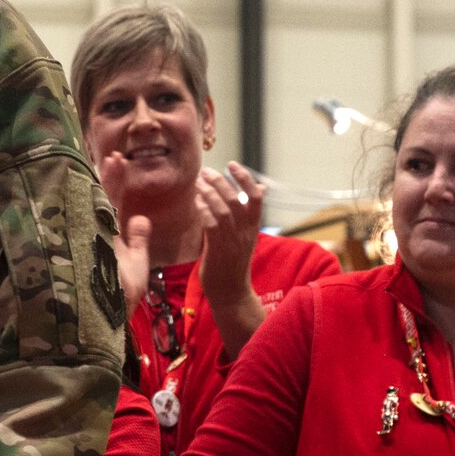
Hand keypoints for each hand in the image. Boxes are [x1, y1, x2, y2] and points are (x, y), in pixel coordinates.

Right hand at [98, 152, 152, 313]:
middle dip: (109, 176)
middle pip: (103, 198)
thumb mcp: (137, 263)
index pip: (114, 201)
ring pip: (95, 204)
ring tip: (112, 160)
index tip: (120, 160)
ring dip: (104, 183)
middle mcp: (99, 231)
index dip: (117, 181)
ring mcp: (91, 236)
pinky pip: (87, 219)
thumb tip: (142, 218)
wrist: (111, 315)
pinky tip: (94, 182)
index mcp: (111, 234)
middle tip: (115, 155)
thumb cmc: (123, 293)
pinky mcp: (86, 244)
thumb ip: (138, 241)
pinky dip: (90, 201)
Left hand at [197, 162, 262, 293]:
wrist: (231, 291)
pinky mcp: (219, 249)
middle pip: (237, 200)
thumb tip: (258, 190)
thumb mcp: (243, 235)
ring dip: (210, 193)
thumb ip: (245, 213)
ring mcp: (233, 240)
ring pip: (224, 210)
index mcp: (252, 226)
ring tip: (198, 183)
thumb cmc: (232, 261)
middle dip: (221, 182)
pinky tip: (196, 202)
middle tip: (206, 171)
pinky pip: (212, 225)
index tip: (232, 164)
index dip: (245, 179)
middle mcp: (245, 231)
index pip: (256, 197)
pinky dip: (204, 210)